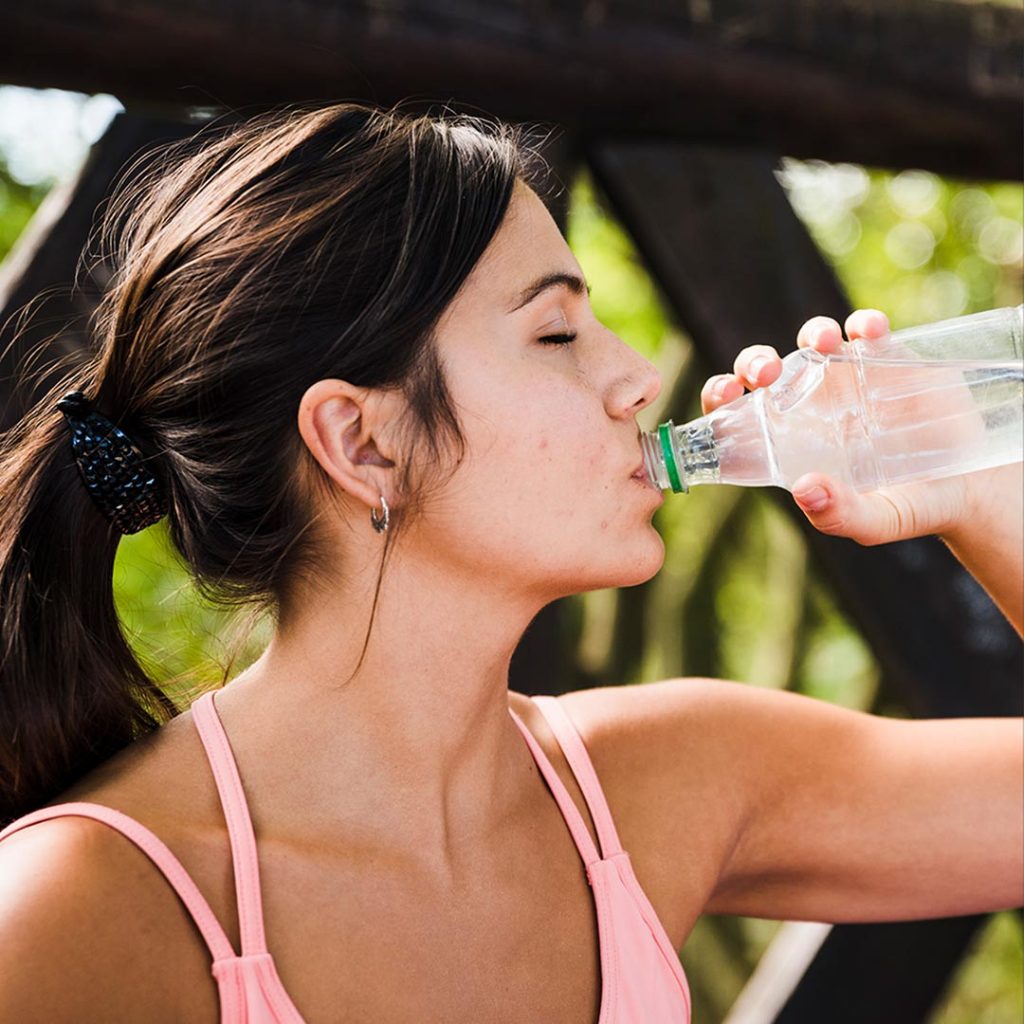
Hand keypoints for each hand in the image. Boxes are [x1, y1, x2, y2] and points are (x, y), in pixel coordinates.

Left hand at [699, 309, 1015, 545]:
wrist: (970, 488)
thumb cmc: (909, 507)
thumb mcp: (875, 521)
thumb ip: (838, 514)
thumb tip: (805, 490)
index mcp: (787, 438)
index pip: (737, 410)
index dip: (721, 395)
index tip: (726, 393)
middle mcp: (809, 402)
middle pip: (764, 369)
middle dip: (754, 361)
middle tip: (766, 373)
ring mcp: (848, 376)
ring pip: (813, 340)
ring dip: (811, 333)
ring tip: (822, 345)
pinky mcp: (890, 358)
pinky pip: (868, 332)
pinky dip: (864, 325)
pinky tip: (868, 333)